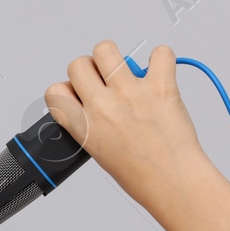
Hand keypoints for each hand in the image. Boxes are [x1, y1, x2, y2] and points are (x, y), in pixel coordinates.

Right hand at [45, 42, 214, 209]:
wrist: (173, 181)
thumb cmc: (141, 175)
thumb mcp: (100, 153)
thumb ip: (91, 124)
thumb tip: (96, 98)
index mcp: (84, 126)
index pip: (55, 91)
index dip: (68, 90)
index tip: (79, 95)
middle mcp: (103, 106)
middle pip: (78, 64)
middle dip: (90, 70)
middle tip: (104, 83)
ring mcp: (130, 93)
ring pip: (105, 49)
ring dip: (114, 58)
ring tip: (126, 74)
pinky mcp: (160, 86)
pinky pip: (160, 53)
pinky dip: (160, 59)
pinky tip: (158, 73)